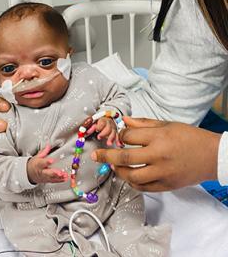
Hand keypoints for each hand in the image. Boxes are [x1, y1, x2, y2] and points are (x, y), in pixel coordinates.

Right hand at [27, 144, 67, 183]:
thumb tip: (48, 146)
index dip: (47, 162)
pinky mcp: (48, 180)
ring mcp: (45, 177)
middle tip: (60, 172)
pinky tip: (65, 178)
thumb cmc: (34, 165)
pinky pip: (55, 181)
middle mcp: (42, 171)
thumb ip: (44, 152)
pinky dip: (60, 180)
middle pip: (48, 172)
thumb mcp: (37, 157)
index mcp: (38, 164)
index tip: (51, 160)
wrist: (29, 173)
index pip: (42, 163)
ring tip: (65, 175)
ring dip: (59, 177)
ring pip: (52, 177)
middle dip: (54, 172)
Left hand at [88, 117, 119, 146]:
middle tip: (99, 137)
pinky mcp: (117, 133)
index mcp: (104, 120)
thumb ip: (91, 128)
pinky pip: (118, 137)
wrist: (109, 120)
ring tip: (109, 143)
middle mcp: (110, 124)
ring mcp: (114, 128)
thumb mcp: (95, 123)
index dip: (99, 126)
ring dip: (111, 138)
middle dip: (104, 133)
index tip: (97, 129)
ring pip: (114, 133)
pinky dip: (118, 141)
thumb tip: (86, 132)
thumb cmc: (101, 122)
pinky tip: (119, 144)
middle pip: (108, 128)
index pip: (102, 123)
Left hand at [91, 116, 220, 191]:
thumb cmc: (190, 138)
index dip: (119, 136)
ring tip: (113, 166)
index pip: (128, 137)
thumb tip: (122, 120)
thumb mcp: (167, 125)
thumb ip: (143, 123)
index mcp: (159, 138)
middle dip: (106, 156)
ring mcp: (163, 173)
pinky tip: (128, 177)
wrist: (214, 156)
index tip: (118, 137)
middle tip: (95, 155)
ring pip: (132, 177)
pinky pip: (144, 187)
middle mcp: (159, 156)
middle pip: (125, 159)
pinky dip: (132, 183)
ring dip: (119, 172)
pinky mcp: (167, 185)